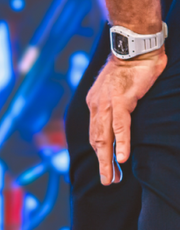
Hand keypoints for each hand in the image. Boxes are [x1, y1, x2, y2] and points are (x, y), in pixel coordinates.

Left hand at [87, 49, 165, 183]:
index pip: (95, 133)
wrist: (135, 48)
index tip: (107, 169)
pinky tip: (122, 158)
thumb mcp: (119, 91)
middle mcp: (96, 105)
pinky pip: (120, 126)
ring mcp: (107, 103)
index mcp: (95, 103)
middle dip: (102, 162)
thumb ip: (117, 107)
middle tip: (108, 181)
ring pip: (105, 137)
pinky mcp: (121, 100)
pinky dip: (121, 143)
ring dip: (108, 160)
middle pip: (98, 139)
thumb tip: (120, 122)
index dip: (100, 152)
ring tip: (112, 178)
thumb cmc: (131, 69)